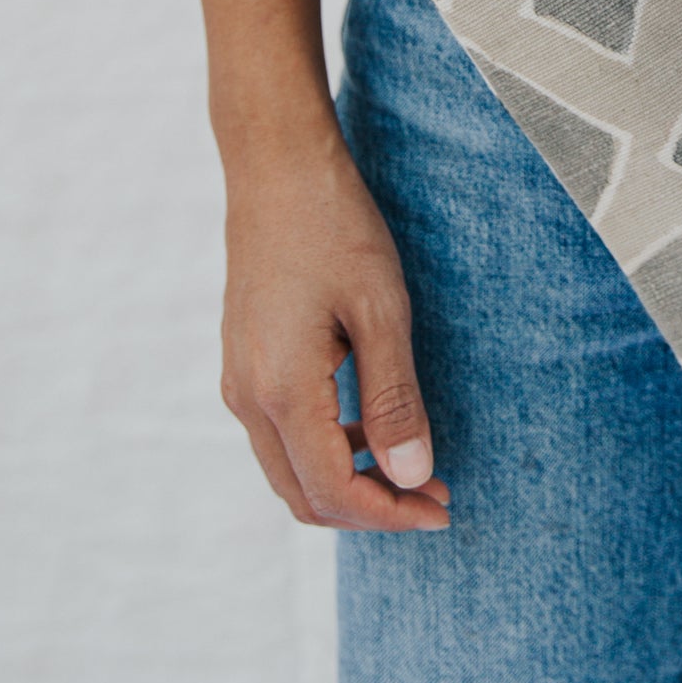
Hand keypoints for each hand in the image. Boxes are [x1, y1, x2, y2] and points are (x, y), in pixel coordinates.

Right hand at [219, 117, 450, 531]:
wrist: (278, 169)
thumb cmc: (335, 228)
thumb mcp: (380, 310)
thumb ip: (393, 398)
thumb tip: (410, 474)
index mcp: (281, 390)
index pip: (334, 492)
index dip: (391, 513)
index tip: (442, 508)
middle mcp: (247, 397)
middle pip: (305, 495)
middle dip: (372, 507)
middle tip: (434, 492)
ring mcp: (239, 379)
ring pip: (290, 469)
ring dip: (350, 479)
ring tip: (414, 461)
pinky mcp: (244, 360)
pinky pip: (282, 434)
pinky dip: (328, 449)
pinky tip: (373, 423)